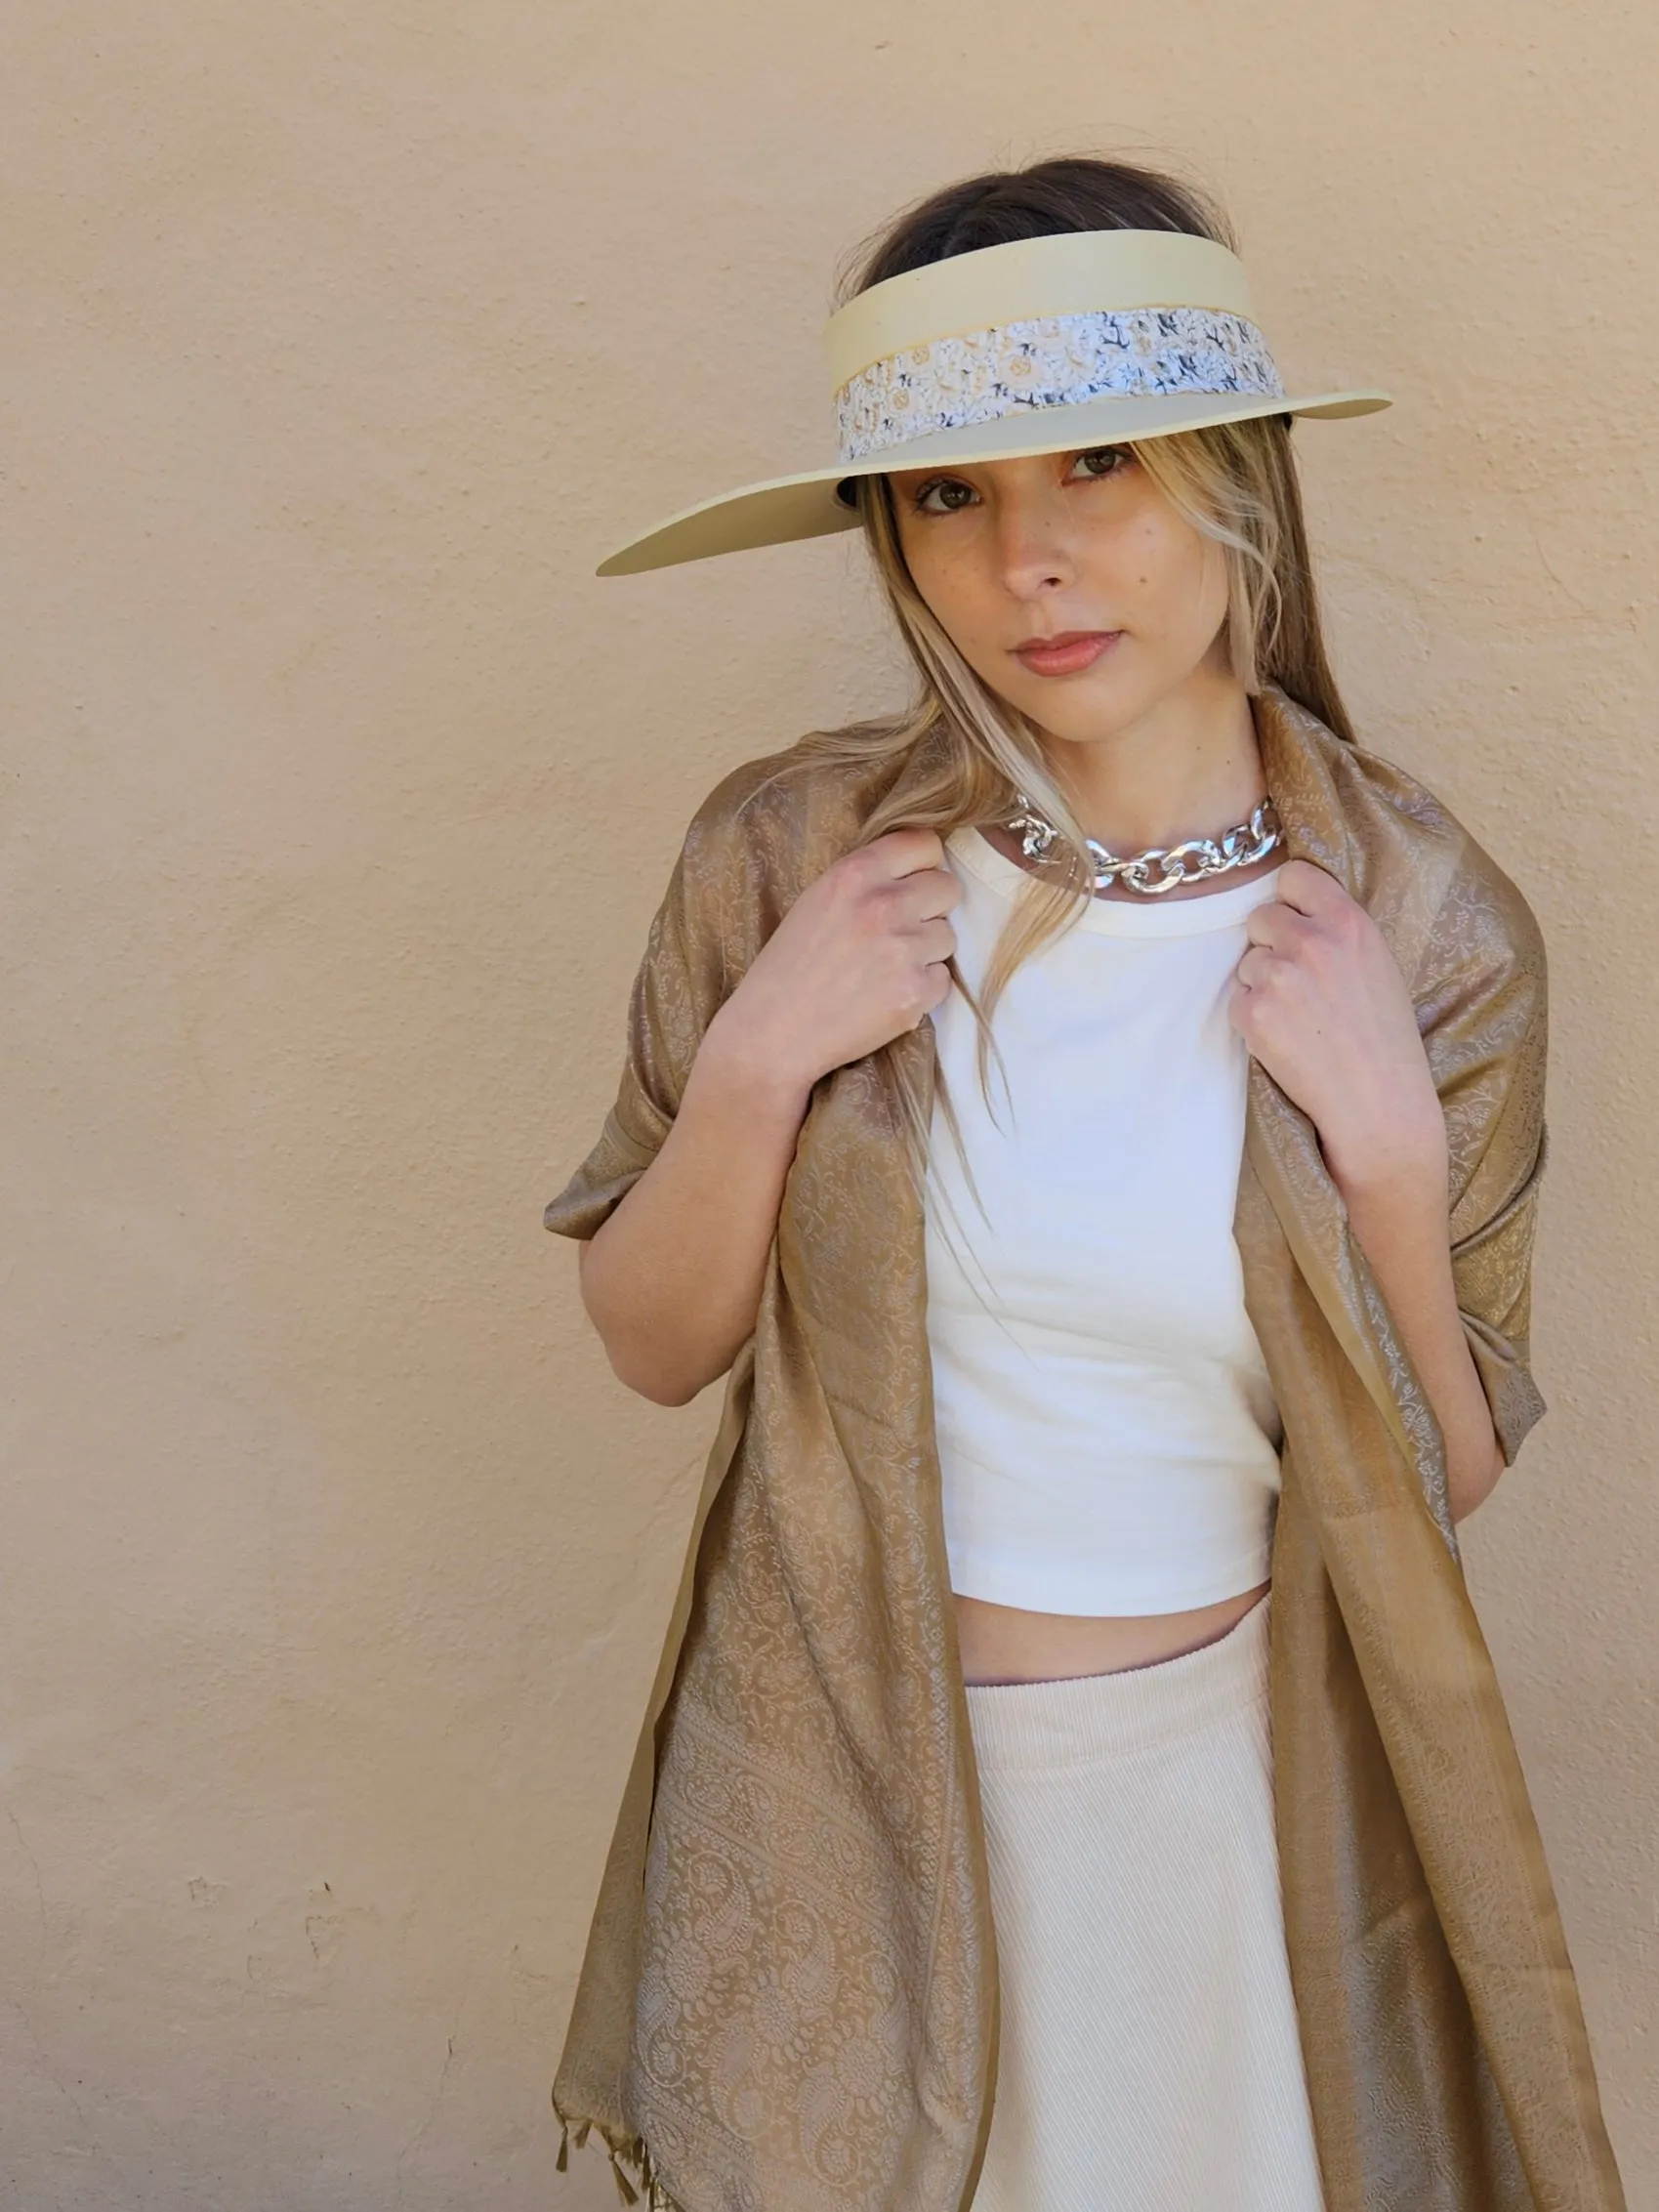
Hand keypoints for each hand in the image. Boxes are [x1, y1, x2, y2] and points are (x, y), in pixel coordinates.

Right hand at [710, 827, 960, 1096]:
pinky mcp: (914, 991)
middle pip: (947, 887)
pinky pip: (942, 978)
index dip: (923, 865)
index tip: (911, 883)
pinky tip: (886, 995)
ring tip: (885, 968)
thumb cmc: (788, 968)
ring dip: (925, 951)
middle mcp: (882, 904)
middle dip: (931, 908)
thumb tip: (916, 871)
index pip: (924, 843)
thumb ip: (865, 880)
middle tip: (900, 931)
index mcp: (854, 874)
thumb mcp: (817, 901)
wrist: (773, 1032)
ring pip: (947, 935)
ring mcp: (902, 949)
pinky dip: (922, 989)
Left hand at [1227, 858, 1446, 1195]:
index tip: (1292, 917)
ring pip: (1247, 961)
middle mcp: (1311, 941)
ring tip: (1298, 1017)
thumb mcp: (1377, 964)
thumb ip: (1337, 932)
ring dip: (1261, 983)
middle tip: (1297, 981)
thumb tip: (1292, 911)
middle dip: (1271, 944)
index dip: (1288, 899)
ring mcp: (1278, 975)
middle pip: (1260, 917)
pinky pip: (1236, 998)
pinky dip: (1251, 1017)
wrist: (1377, 1099)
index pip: (1292, 876)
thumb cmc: (1384, 1037)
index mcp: (1348, 922)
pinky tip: (1285, 1037)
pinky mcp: (1253, 1011)